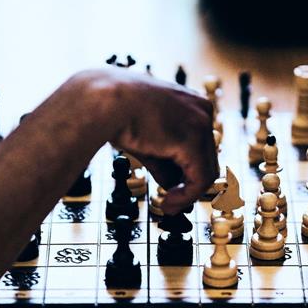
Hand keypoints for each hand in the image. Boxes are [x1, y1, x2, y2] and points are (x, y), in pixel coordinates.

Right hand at [62, 68, 216, 213]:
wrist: (101, 101)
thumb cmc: (115, 112)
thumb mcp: (146, 139)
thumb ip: (164, 161)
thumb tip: (172, 185)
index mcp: (191, 103)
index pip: (200, 146)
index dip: (186, 172)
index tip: (171, 190)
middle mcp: (202, 109)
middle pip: (206, 158)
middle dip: (188, 184)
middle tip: (169, 203)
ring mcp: (201, 123)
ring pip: (206, 171)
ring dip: (187, 194)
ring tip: (167, 206)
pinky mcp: (193, 140)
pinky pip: (199, 179)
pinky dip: (185, 196)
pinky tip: (167, 202)